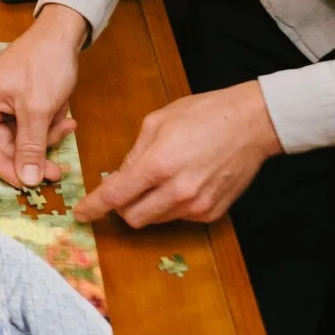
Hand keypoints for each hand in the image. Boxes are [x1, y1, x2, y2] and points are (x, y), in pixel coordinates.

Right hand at [0, 5, 85, 187]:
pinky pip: (30, 126)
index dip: (5, 169)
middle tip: (56, 170)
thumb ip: (31, 147)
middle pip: (4, 146)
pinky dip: (48, 127)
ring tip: (66, 125)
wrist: (62, 34)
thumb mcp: (38, 110)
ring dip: (45, 138)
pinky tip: (66, 119)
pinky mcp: (17, 102)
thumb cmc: (45, 63)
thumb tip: (27, 180)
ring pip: (21, 139)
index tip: (28, 183)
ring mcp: (1, 103)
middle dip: (33, 155)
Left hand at [76, 81, 279, 226]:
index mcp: (158, 165)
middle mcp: (177, 191)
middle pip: (133, 218)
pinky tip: (183, 183)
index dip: (94, 207)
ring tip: (161, 179)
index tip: (82, 214)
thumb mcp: (157, 122)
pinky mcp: (212, 212)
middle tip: (126, 190)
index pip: (115, 196)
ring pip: (156, 220)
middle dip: (122, 207)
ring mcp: (197, 206)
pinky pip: (180, 217)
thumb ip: (135, 153)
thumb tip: (120, 177)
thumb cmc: (205, 114)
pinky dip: (172, 206)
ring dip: (148, 206)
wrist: (252, 123)